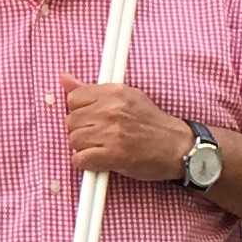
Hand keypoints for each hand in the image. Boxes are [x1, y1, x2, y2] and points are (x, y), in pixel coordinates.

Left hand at [59, 76, 192, 183]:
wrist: (177, 147)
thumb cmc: (152, 124)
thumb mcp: (126, 97)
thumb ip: (93, 90)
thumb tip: (63, 78)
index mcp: (114, 92)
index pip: (73, 98)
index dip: (79, 111)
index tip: (91, 118)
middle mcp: (111, 110)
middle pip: (70, 121)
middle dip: (81, 130)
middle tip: (98, 136)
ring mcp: (112, 132)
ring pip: (73, 140)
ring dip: (83, 148)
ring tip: (101, 148)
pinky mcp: (113, 155)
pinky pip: (79, 159)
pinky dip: (86, 163)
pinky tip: (99, 160)